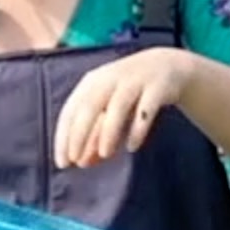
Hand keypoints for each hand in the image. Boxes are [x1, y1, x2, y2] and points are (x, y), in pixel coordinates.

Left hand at [53, 49, 199, 168]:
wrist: (166, 66)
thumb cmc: (129, 92)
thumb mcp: (108, 110)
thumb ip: (95, 134)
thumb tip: (81, 162)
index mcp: (92, 83)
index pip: (70, 111)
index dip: (64, 137)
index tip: (62, 163)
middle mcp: (110, 79)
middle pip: (89, 106)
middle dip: (80, 134)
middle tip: (76, 161)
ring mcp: (134, 81)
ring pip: (117, 106)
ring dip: (108, 132)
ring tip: (105, 155)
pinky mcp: (158, 87)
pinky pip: (146, 109)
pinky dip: (138, 129)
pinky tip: (132, 146)